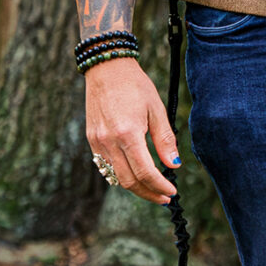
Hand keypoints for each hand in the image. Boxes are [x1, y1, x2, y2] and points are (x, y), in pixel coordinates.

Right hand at [85, 59, 179, 202]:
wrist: (107, 68)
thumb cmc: (135, 85)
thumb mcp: (156, 109)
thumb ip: (165, 140)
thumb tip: (173, 165)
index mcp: (128, 133)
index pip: (145, 172)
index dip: (160, 186)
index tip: (172, 191)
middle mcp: (109, 141)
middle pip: (129, 181)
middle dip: (149, 193)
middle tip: (164, 196)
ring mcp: (97, 142)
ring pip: (116, 177)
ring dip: (135, 187)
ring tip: (152, 188)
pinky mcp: (91, 140)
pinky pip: (106, 166)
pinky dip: (121, 175)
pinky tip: (135, 173)